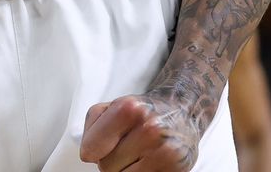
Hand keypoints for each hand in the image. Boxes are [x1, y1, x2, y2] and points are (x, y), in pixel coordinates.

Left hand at [80, 92, 202, 171]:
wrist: (181, 112)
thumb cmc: (145, 112)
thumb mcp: (112, 106)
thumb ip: (93, 127)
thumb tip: (88, 153)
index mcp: (129, 109)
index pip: (91, 149)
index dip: (93, 151)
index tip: (100, 147)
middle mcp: (150, 129)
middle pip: (107, 167)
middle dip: (113, 160)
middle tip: (127, 146)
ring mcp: (165, 151)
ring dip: (128, 170)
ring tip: (139, 154)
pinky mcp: (176, 169)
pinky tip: (150, 161)